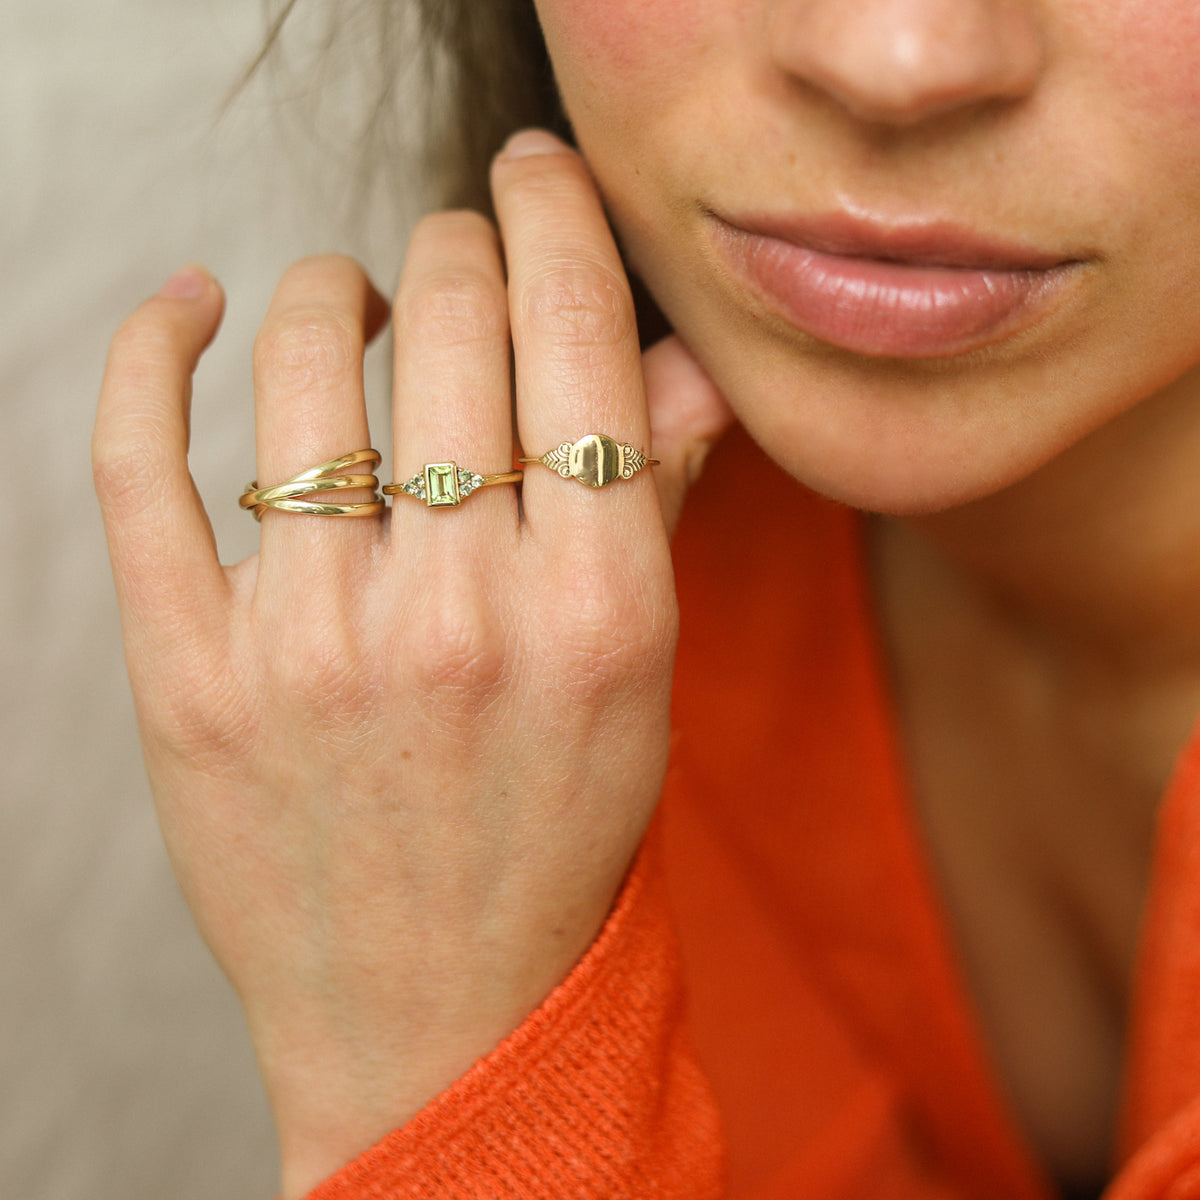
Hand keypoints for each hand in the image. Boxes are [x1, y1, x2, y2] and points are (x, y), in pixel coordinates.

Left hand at [93, 130, 729, 1197]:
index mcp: (599, 611)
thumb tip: (674, 359)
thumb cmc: (557, 838)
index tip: (533, 175)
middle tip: (457, 253)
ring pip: (300, 367)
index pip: (578, 337)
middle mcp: (459, 617)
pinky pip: (140, 463)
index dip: (555, 218)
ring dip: (327, 291)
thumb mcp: (643, 682)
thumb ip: (657, 507)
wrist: (438, 1015)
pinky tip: (187, 303)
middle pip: (451, 325)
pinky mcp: (189, 682)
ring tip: (349, 305)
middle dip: (457, 248)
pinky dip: (150, 351)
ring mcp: (311, 648)